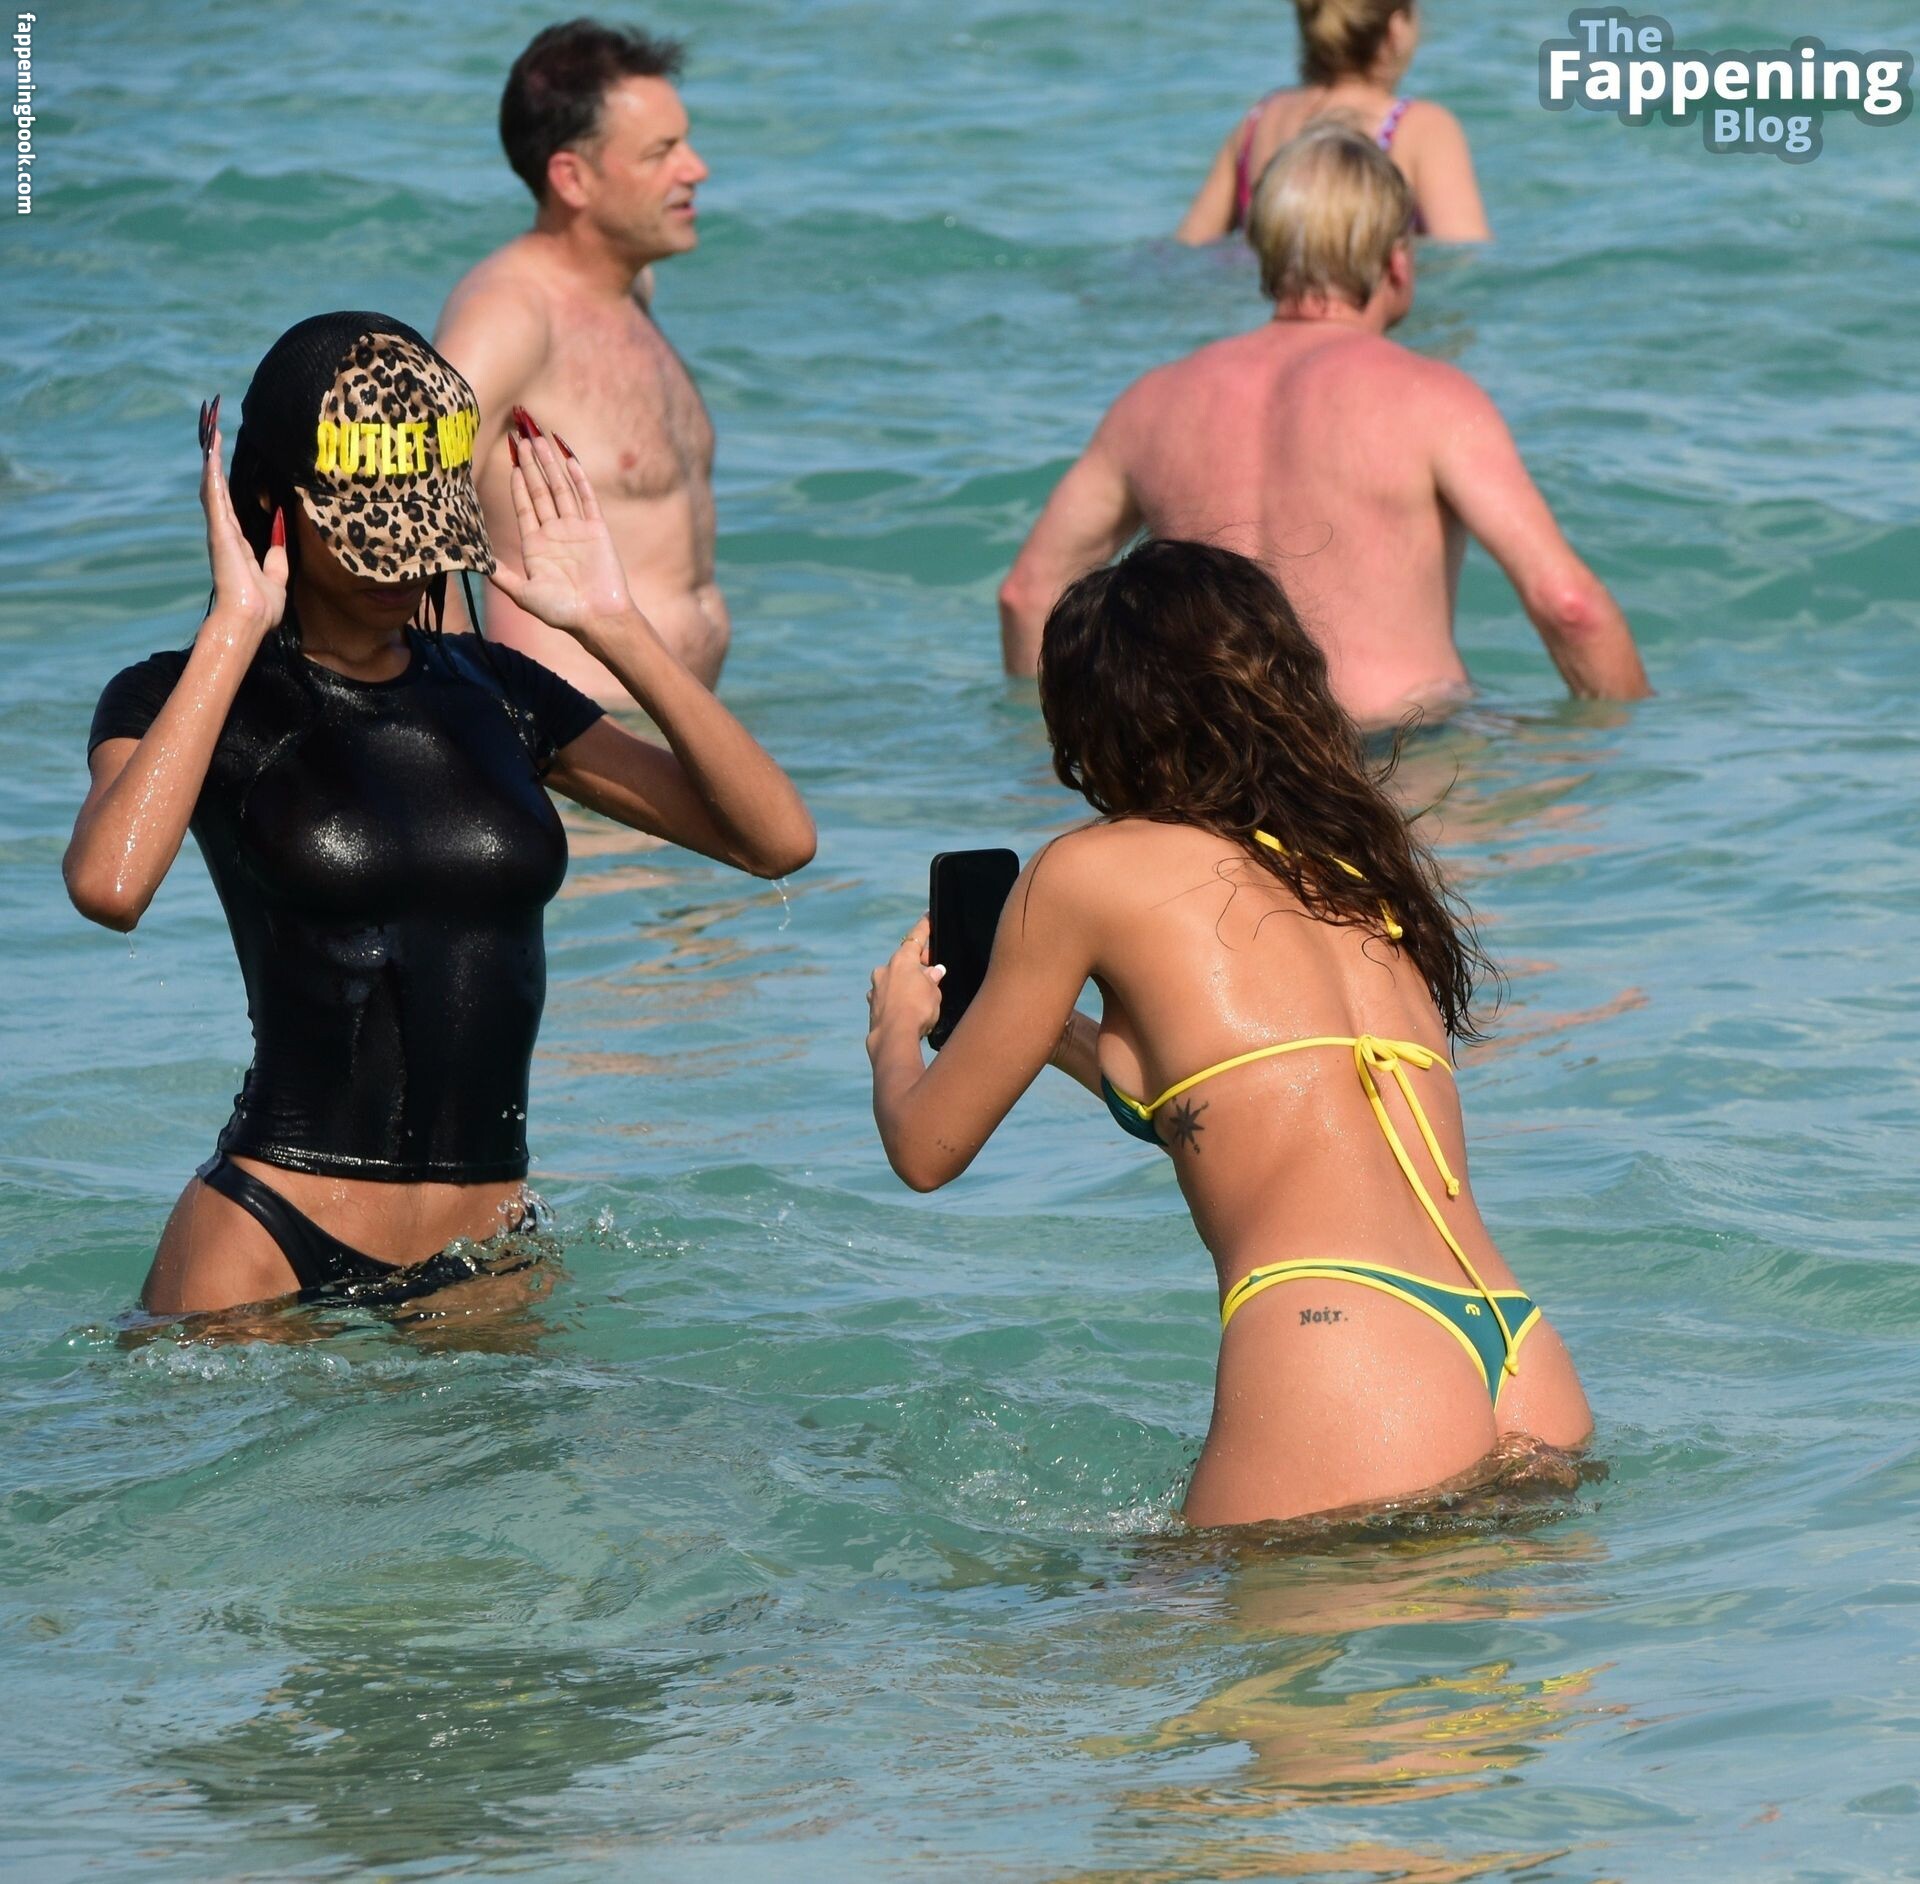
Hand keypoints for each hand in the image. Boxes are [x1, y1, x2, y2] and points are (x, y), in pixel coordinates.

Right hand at [199, 401, 287, 642]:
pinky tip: (211, 449)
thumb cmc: (262, 606)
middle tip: (212, 426)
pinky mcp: (219, 531)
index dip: (225, 477)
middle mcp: (224, 531)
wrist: (250, 620)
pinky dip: (212, 470)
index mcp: (236, 541)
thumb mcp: (277, 573)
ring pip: (212, 483)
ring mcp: (219, 529)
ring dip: (211, 455)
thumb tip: (279, 520)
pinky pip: (215, 493)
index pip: (229, 500)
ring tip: (210, 426)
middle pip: (216, 485)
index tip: (223, 454)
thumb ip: (277, 549)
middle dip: (214, 456)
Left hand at [487, 409, 636, 641]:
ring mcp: (576, 529)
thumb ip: (501, 576)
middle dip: (531, 464)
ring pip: (561, 489)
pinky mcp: (597, 530)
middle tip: (522, 437)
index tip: (510, 459)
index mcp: (536, 545)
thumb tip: (474, 561)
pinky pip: (586, 498)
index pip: (524, 505)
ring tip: (540, 440)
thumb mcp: (523, 594)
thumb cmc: (561, 612)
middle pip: (540, 490)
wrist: (598, 618)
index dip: (516, 482)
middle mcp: (555, 532)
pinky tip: (569, 459)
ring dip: (550, 465)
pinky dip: (579, 479)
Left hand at [866, 914, 945, 1048]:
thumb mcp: (934, 992)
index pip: (916, 937)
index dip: (924, 927)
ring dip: (906, 983)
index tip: (927, 916)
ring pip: (894, 979)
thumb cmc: (918, 1010)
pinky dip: (898, 998)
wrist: (893, 1038)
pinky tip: (907, 1009)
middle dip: (918, 964)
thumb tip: (934, 972)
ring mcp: (876, 988)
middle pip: (904, 960)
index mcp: (902, 960)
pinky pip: (888, 996)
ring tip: (921, 995)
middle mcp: (885, 970)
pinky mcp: (872, 1006)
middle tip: (933, 971)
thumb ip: (933, 979)